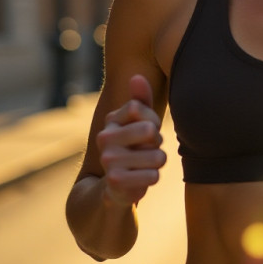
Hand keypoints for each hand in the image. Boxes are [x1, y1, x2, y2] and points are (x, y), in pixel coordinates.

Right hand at [96, 75, 165, 206]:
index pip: (142, 108)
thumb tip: (137, 76)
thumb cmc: (134, 148)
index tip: (148, 130)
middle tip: (148, 149)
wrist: (114, 188)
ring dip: (157, 162)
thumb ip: (141, 100)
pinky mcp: (116, 181)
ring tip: (145, 165)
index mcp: (111, 121)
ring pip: (157, 156)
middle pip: (150, 130)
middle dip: (157, 142)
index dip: (153, 121)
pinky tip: (140, 179)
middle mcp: (104, 138)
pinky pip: (153, 176)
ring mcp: (108, 160)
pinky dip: (152, 178)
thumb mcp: (139, 123)